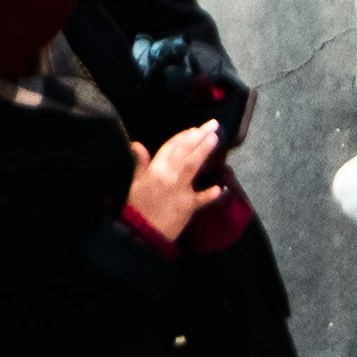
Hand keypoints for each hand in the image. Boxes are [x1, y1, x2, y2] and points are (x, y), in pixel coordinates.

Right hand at [124, 120, 225, 244]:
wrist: (140, 231)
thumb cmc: (137, 207)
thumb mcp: (136, 183)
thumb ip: (140, 164)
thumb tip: (137, 144)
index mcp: (154, 169)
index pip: (170, 147)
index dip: (183, 137)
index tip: (195, 129)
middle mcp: (167, 176)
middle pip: (184, 152)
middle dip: (198, 136)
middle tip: (212, 125)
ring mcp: (178, 190)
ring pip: (191, 166)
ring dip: (203, 151)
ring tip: (214, 138)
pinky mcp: (187, 206)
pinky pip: (201, 199)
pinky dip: (210, 194)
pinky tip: (220, 188)